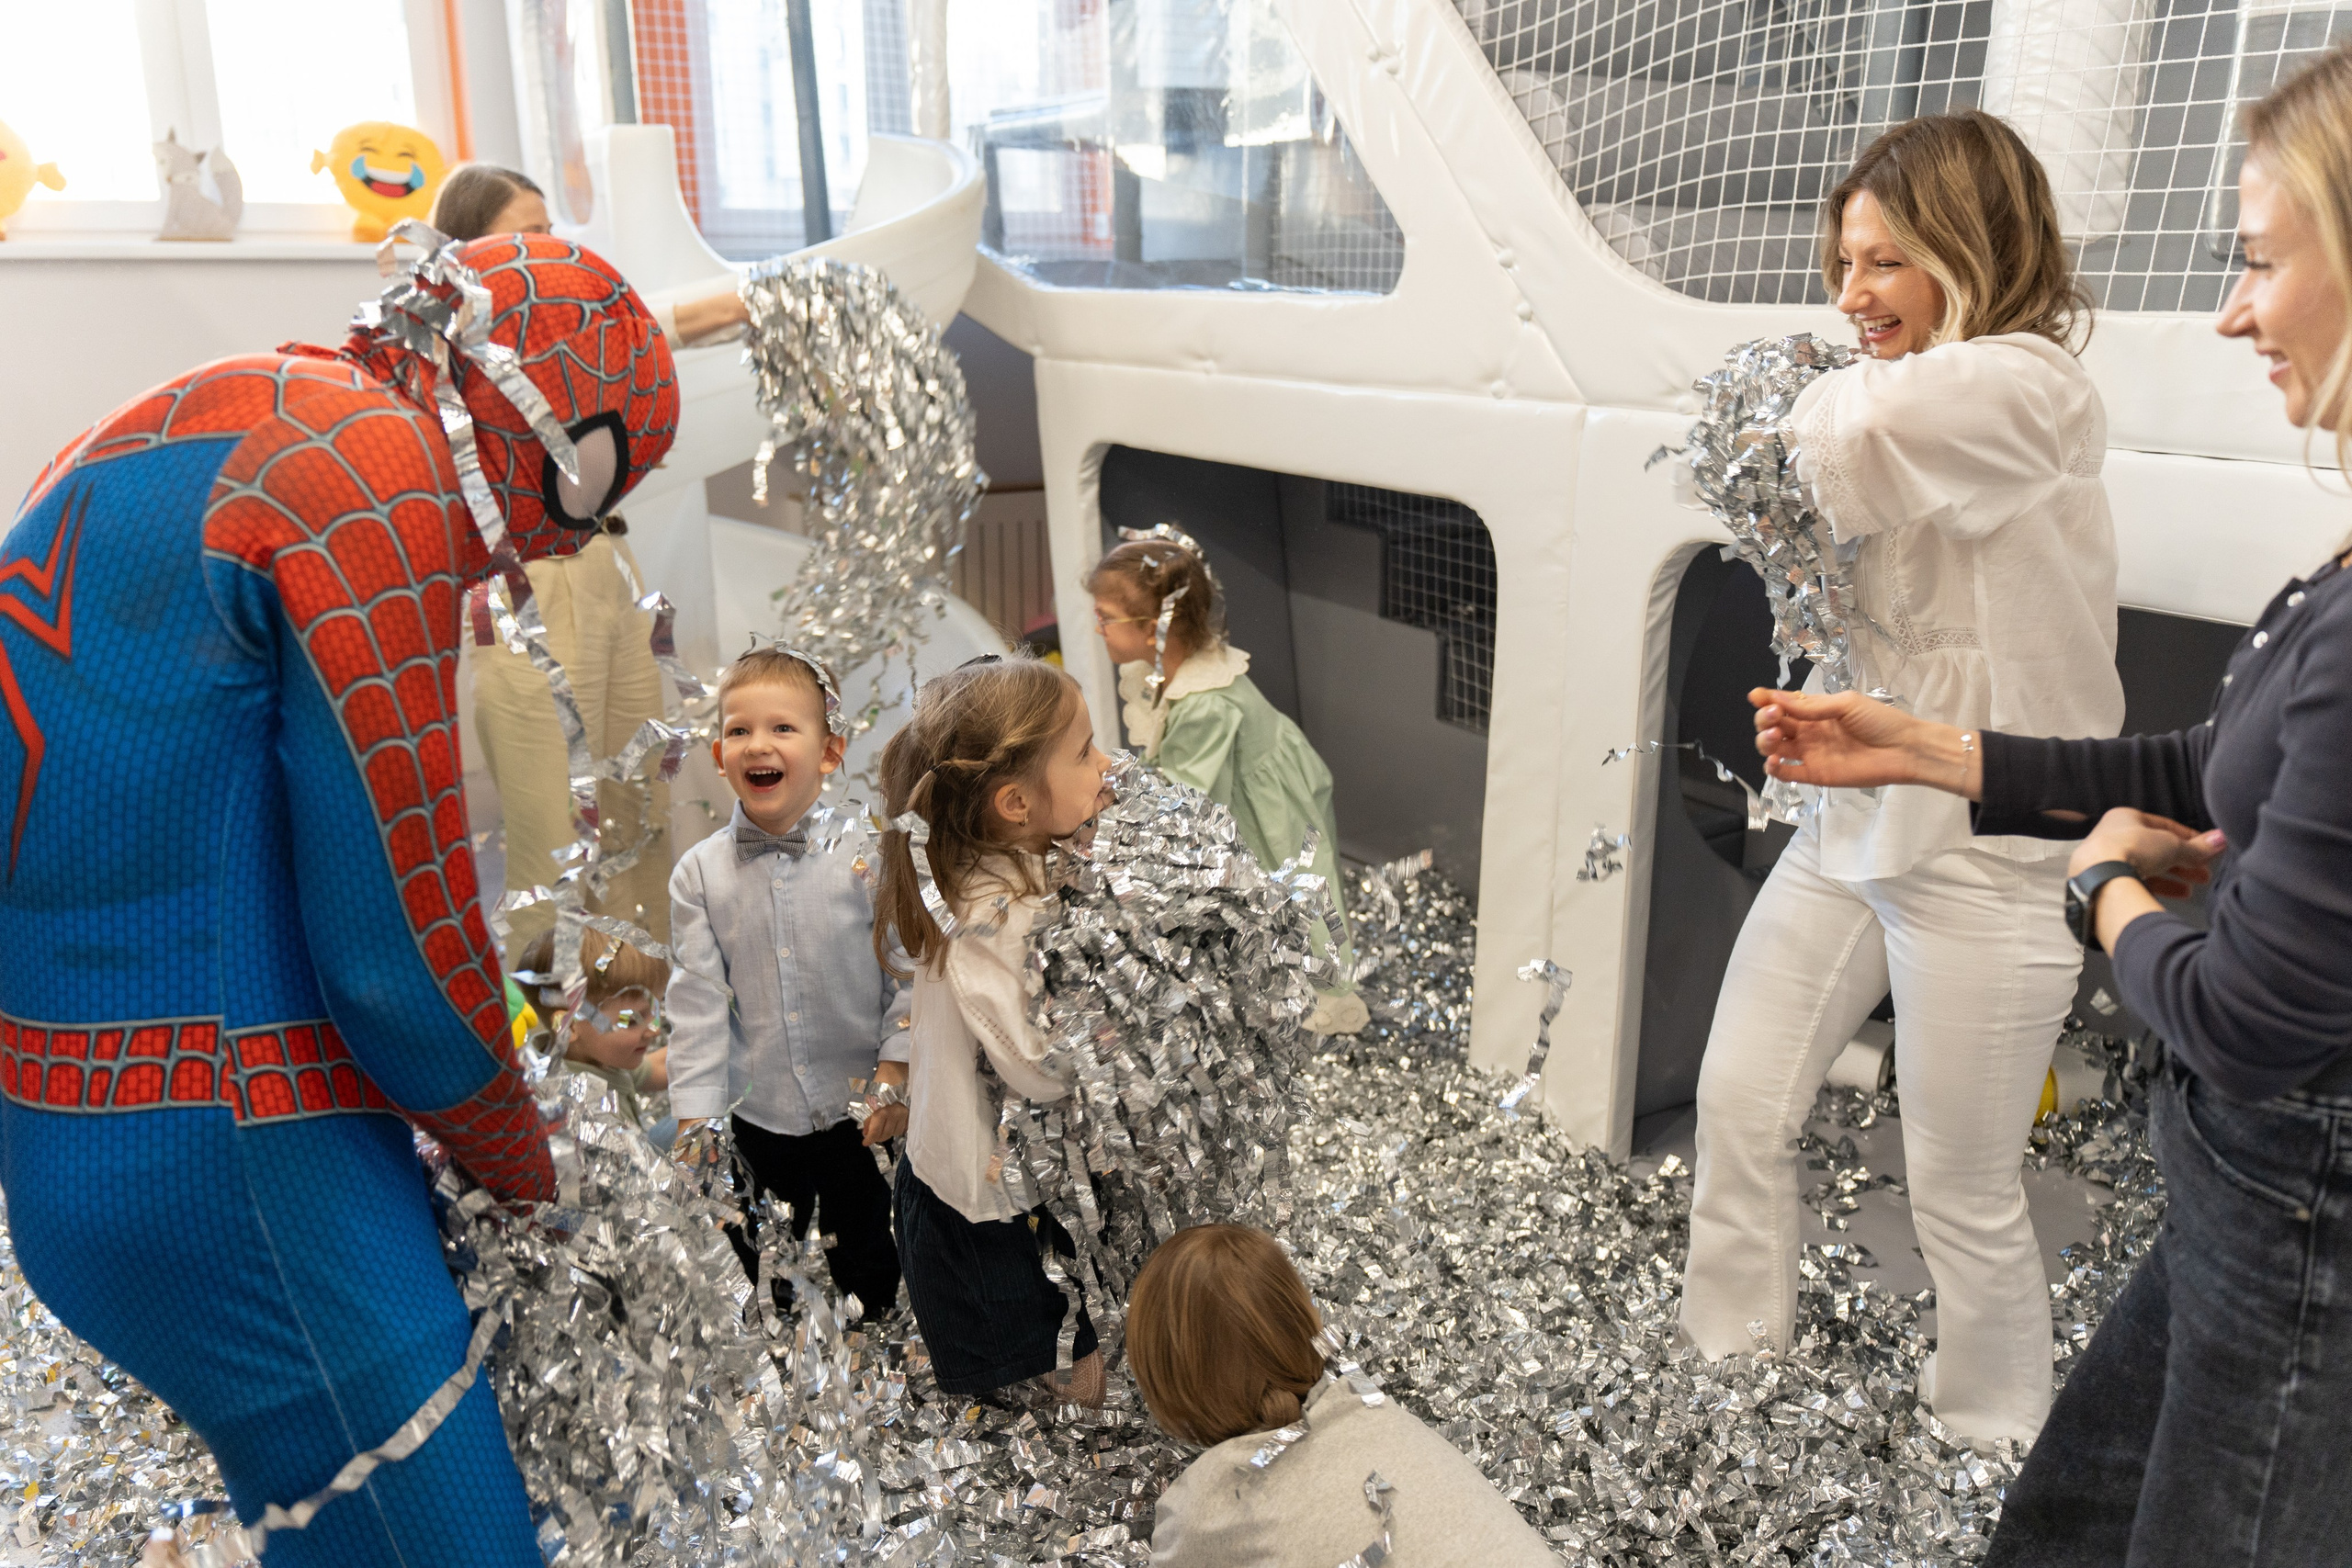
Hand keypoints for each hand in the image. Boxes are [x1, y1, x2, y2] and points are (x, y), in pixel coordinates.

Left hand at [861, 1103, 907, 1144]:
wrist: (900, 1096)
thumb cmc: (885, 1104)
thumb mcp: (874, 1111)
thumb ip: (869, 1122)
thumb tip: (866, 1133)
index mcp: (884, 1111)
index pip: (876, 1130)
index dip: (871, 1138)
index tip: (865, 1143)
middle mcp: (895, 1114)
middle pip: (885, 1134)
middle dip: (878, 1137)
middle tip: (874, 1136)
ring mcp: (904, 1117)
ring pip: (893, 1134)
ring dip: (887, 1134)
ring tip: (884, 1128)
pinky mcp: (910, 1119)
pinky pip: (900, 1131)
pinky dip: (894, 1131)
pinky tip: (892, 1125)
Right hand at [1751, 688, 1969, 792]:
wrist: (1904, 750)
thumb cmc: (1879, 721)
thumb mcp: (1845, 704)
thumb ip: (1811, 706)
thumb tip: (1776, 699)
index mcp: (1815, 711)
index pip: (1782, 705)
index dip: (1766, 700)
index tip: (1756, 697)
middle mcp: (1808, 731)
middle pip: (1773, 726)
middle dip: (1765, 719)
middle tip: (1774, 716)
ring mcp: (1809, 754)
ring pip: (1774, 748)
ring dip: (1765, 741)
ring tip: (1773, 738)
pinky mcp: (1814, 775)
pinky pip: (1786, 773)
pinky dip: (1774, 768)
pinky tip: (1774, 761)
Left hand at [2069, 809, 2223, 897]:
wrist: (2100, 876)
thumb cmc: (2132, 848)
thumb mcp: (2172, 845)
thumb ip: (2196, 846)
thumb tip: (2221, 840)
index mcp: (2125, 818)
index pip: (2163, 826)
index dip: (2187, 837)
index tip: (2206, 848)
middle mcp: (2112, 836)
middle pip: (2155, 848)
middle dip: (2183, 860)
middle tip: (2205, 872)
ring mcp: (2106, 859)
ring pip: (2147, 866)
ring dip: (2174, 876)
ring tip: (2195, 886)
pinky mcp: (2105, 881)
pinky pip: (2136, 882)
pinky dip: (2158, 887)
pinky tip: (2177, 894)